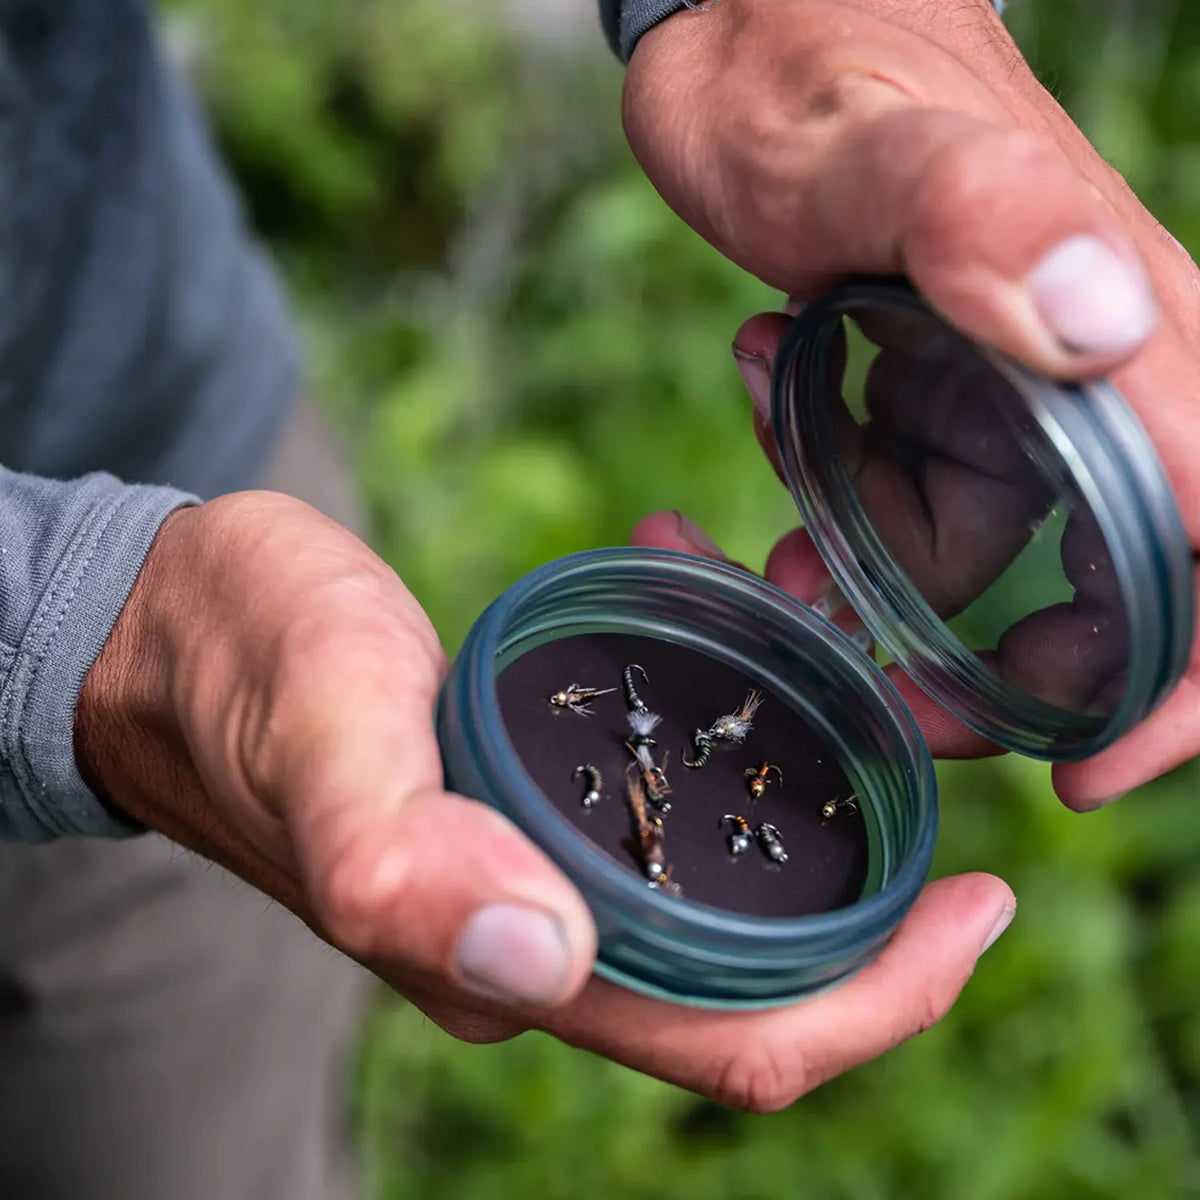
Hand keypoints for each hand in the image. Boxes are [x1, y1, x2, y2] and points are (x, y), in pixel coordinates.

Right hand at [77, 494, 1012, 1109]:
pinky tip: (712, 596)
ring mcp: (533, 875)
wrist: (179, 628)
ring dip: (801, 778)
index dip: (878, 1000)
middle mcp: (535, 941)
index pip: (733, 1043)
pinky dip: (720, 716)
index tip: (977, 904)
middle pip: (758, 972)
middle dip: (874, 886)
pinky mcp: (527, 802)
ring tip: (819, 635)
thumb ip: (405, 858)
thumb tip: (539, 963)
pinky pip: (663, 796)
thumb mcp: (321, 734)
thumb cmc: (241, 668)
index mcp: (502, 960)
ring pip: (721, 876)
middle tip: (922, 740)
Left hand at [623, 0, 1199, 804]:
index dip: (1177, 685)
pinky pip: (912, 505)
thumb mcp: (864, 143)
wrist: (750, 28)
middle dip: (987, 670)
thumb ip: (974, 217)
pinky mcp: (943, 390)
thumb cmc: (808, 65)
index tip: (1081, 768)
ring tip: (773, 537)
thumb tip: (1106, 323)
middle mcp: (1093, 383)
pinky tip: (769, 412)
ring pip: (978, 559)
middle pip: (1106, 597)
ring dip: (869, 574)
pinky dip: (836, 510)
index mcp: (1123, 345)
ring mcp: (1014, 392)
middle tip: (867, 680)